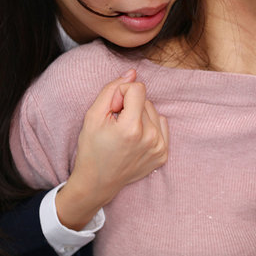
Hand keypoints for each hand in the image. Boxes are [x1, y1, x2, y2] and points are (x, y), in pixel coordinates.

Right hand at [55, 69, 168, 229]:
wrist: (97, 182)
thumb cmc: (92, 148)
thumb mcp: (92, 115)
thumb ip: (112, 89)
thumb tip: (132, 73)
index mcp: (132, 128)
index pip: (137, 88)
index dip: (121, 94)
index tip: (112, 110)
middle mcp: (150, 138)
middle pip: (145, 100)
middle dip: (129, 106)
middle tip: (116, 125)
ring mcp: (159, 148)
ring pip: (153, 111)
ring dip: (139, 116)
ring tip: (125, 133)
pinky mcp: (163, 154)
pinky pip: (161, 124)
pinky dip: (149, 127)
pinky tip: (135, 139)